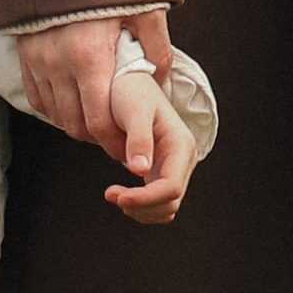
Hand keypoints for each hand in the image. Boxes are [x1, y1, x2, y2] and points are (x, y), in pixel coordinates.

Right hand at [14, 9, 173, 159]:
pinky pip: (38, 98)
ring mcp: (37, 60)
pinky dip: (56, 109)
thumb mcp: (144, 8)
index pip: (99, 122)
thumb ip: (156, 47)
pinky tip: (75, 105)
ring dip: (77, 124)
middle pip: (76, 125)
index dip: (116, 143)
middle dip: (98, 139)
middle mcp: (58, 63)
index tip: (130, 150)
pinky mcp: (25, 54)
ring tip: (99, 122)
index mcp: (89, 56)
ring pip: (56, 115)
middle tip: (119, 140)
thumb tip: (161, 81)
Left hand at [104, 66, 196, 226]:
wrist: (128, 81)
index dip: (146, 199)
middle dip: (141, 206)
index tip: (118, 196)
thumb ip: (138, 139)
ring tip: (115, 195)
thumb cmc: (131, 91)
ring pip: (166, 207)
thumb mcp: (133, 109)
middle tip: (111, 194)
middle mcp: (182, 159)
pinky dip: (141, 206)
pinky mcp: (160, 171)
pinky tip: (122, 194)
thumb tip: (139, 170)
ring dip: (141, 210)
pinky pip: (157, 202)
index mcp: (181, 144)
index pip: (171, 187)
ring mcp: (173, 167)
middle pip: (170, 202)